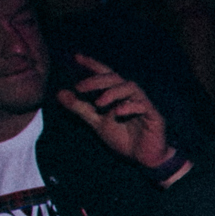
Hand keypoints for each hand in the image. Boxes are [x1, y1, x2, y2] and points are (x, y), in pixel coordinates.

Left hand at [56, 54, 173, 168]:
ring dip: (112, 92)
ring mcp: (143, 104)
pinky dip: (129, 107)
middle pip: (115, 78)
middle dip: (97, 80)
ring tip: (98, 103)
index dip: (92, 64)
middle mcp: (131, 95)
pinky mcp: (154, 115)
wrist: (143, 158)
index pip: (105, 74)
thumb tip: (60, 93)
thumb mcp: (97, 122)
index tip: (76, 57)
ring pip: (130, 87)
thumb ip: (81, 108)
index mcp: (118, 94)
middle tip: (79, 87)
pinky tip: (117, 112)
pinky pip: (143, 105)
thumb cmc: (124, 138)